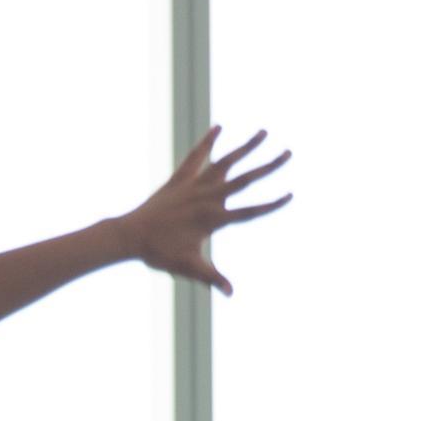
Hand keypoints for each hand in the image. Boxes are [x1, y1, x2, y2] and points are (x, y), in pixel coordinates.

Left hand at [118, 125, 290, 295]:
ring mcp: (193, 185)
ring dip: (246, 146)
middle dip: (269, 166)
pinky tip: (219, 127)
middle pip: (245, 179)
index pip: (250, 211)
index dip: (271, 204)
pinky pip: (195, 156)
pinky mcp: (179, 179)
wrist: (129, 236)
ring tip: (264, 131)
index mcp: (213, 219)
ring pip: (225, 161)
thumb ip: (212, 279)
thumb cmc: (159, 254)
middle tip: (289, 153)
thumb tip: (231, 293)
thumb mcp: (188, 267)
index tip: (290, 194)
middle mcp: (207, 197)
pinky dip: (207, 142)